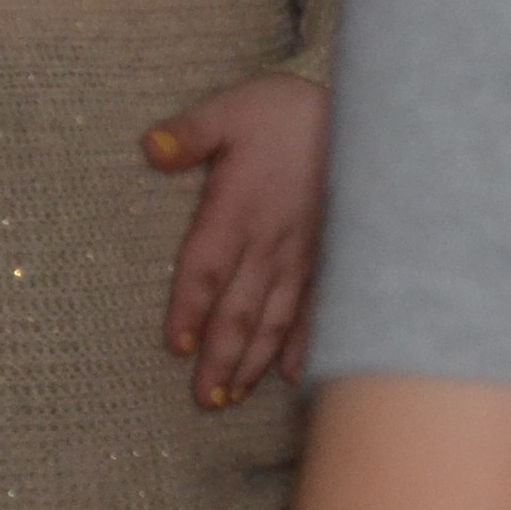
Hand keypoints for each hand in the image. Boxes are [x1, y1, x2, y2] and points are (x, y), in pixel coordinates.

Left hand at [146, 71, 328, 408]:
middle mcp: (271, 244)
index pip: (206, 269)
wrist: (363, 117)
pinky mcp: (331, 259)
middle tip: (202, 400)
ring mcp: (304, 257)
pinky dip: (305, 346)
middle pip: (240, 310)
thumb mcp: (229, 110)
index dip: (190, 308)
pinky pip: (317, 311)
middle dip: (221, 357)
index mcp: (238, 211)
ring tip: (232, 396)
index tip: (177, 348)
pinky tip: (294, 376)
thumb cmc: (284, 112)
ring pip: (275, 320)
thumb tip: (147, 148)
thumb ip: (189, 133)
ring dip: (254, 361)